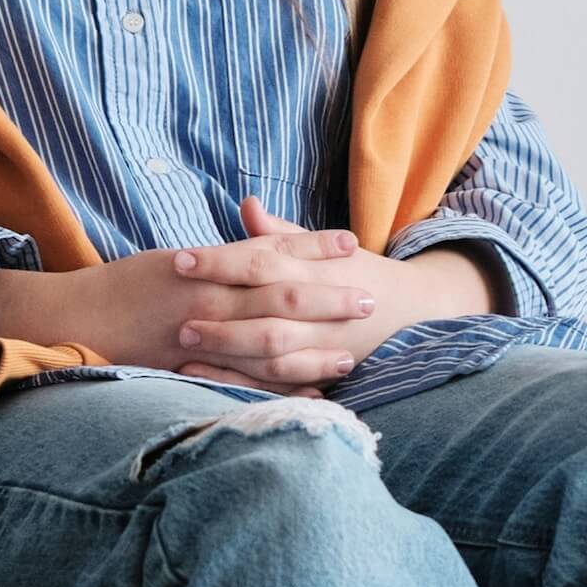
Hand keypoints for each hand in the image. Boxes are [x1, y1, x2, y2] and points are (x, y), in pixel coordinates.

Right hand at [0, 227, 373, 376]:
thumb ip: (215, 259)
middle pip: (281, 297)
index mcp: (202, 265)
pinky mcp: (190, 373)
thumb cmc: (119, 289)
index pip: (269, 251)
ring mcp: (199, 340)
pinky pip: (244, 385)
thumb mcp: (166, 261)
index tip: (352, 242)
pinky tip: (309, 396)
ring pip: (269, 344)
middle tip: (370, 300)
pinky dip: (278, 390)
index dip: (313, 246)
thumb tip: (256, 244)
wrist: (71, 320)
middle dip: (328, 300)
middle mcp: (206, 300)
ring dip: (313, 350)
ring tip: (351, 355)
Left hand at [169, 199, 494, 391]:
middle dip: (219, 316)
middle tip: (176, 317)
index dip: (220, 261)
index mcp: (314, 269)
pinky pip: (279, 384)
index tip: (179, 260)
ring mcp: (322, 346)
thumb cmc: (352, 272)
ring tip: (183, 348)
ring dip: (227, 353)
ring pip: (271, 354)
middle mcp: (319, 310)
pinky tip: (204, 377)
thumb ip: (280, 232)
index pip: (261, 262)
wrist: (410, 311)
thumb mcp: (323, 246)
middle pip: (264, 312)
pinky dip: (242, 382)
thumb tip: (247, 203)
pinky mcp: (320, 372)